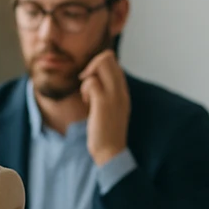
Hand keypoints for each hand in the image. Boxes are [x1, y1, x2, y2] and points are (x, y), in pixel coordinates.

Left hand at [80, 50, 129, 166]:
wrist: (111, 151)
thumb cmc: (107, 132)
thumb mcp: (110, 108)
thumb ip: (107, 93)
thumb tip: (94, 80)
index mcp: (123, 90)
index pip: (114, 62)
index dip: (98, 67)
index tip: (92, 82)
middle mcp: (121, 89)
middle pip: (108, 57)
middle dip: (91, 65)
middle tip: (86, 83)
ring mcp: (113, 94)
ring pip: (100, 64)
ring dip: (88, 77)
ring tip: (87, 95)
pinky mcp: (103, 102)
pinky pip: (91, 81)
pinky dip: (85, 89)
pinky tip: (86, 102)